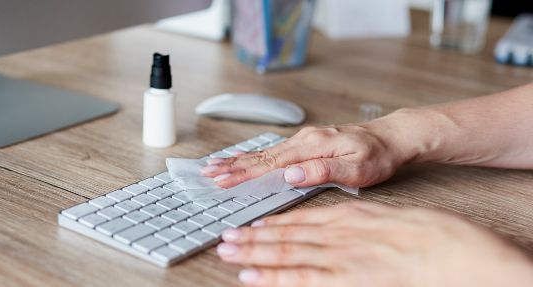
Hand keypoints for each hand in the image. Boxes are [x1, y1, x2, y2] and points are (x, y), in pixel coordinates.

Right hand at [202, 123, 411, 188]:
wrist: (391, 137)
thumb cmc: (378, 155)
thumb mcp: (357, 168)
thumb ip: (323, 171)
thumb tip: (291, 174)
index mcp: (312, 146)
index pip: (270, 163)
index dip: (243, 173)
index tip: (223, 179)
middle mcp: (304, 139)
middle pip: (260, 155)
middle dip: (232, 165)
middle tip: (208, 171)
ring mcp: (304, 140)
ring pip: (264, 151)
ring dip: (239, 159)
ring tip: (217, 164)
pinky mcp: (307, 143)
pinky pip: (274, 150)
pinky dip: (254, 155)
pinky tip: (245, 157)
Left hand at [216, 201, 532, 286]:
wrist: (464, 255)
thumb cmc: (438, 238)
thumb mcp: (394, 219)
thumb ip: (363, 224)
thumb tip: (342, 231)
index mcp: (353, 216)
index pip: (302, 218)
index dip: (273, 222)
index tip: (253, 225)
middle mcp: (341, 234)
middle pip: (287, 233)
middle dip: (254, 237)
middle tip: (227, 239)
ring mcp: (342, 257)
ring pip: (287, 253)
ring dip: (255, 254)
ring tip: (229, 253)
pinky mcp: (348, 280)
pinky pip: (303, 279)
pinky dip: (274, 277)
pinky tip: (253, 278)